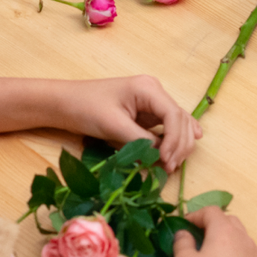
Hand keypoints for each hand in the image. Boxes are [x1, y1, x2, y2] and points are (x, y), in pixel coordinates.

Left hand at [51, 75, 201, 171]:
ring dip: (178, 144)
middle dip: (179, 144)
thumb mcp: (114, 126)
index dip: (175, 140)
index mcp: (148, 88)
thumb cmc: (86, 108)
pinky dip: (176, 137)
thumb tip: (161, 157)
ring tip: (171, 164)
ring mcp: (151, 103)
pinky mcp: (145, 114)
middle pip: (180, 119)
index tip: (166, 160)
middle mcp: (154, 92)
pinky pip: (167, 126)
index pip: (175, 115)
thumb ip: (140, 141)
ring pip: (177, 123)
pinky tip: (191, 140)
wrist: (65, 103)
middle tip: (170, 167)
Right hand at [172, 206, 256, 256]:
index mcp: (225, 232)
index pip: (212, 212)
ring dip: (229, 243)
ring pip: (243, 242)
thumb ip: (183, 243)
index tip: (185, 223)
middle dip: (215, 225)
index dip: (197, 214)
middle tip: (201, 236)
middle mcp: (245, 241)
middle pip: (231, 223)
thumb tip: (184, 234)